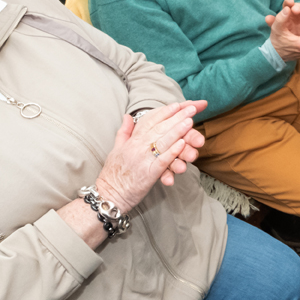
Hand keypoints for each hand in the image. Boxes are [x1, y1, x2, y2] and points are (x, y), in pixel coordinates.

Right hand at [93, 101, 208, 211]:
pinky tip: (182, 144)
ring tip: (190, 121)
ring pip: (162, 142)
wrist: (107, 195)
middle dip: (176, 117)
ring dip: (177, 131)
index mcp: (131, 141)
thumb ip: (124, 132)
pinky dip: (172, 151)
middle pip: (159, 128)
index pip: (149, 121)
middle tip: (191, 108)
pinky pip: (162, 161)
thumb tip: (127, 116)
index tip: (176, 104)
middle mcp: (137, 147)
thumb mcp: (116, 149)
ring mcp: (142, 160)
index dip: (164, 112)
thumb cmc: (113, 174)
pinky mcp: (148, 174)